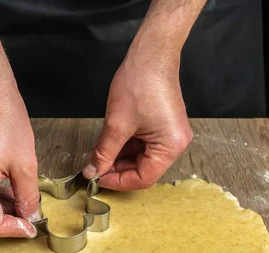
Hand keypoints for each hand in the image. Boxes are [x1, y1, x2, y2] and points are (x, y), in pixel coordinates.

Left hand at [82, 52, 192, 189]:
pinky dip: (126, 148)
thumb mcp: (117, 124)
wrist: (151, 54)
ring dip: (120, 160)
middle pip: (144, 170)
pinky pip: (144, 146)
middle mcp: (175, 144)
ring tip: (99, 157)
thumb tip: (92, 171)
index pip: (144, 178)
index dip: (118, 182)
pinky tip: (110, 146)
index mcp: (170, 146)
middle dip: (118, 171)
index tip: (97, 179)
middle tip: (95, 169)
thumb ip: (103, 152)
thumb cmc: (140, 82)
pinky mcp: (163, 127)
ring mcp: (170, 135)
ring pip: (142, 159)